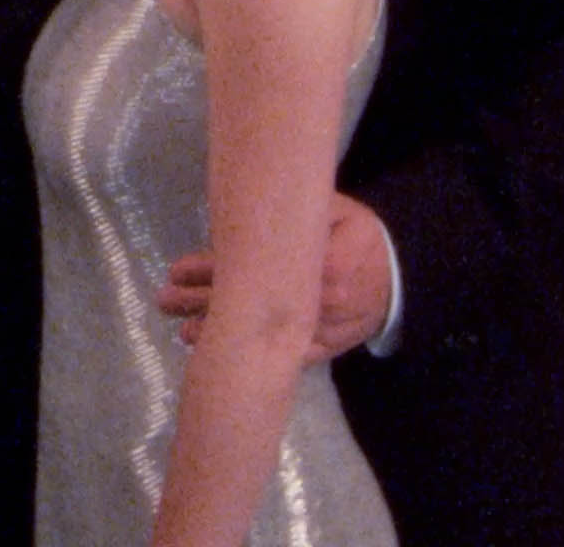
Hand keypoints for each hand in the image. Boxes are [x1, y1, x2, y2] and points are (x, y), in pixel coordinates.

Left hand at [156, 193, 394, 359]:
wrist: (399, 278)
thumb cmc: (359, 237)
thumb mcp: (335, 209)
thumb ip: (296, 211)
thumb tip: (239, 207)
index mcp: (323, 263)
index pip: (256, 267)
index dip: (213, 268)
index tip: (176, 270)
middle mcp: (320, 303)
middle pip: (252, 304)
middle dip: (203, 301)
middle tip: (164, 298)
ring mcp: (322, 331)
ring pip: (263, 334)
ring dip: (219, 332)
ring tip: (179, 328)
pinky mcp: (323, 349)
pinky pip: (281, 355)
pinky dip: (249, 353)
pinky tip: (215, 348)